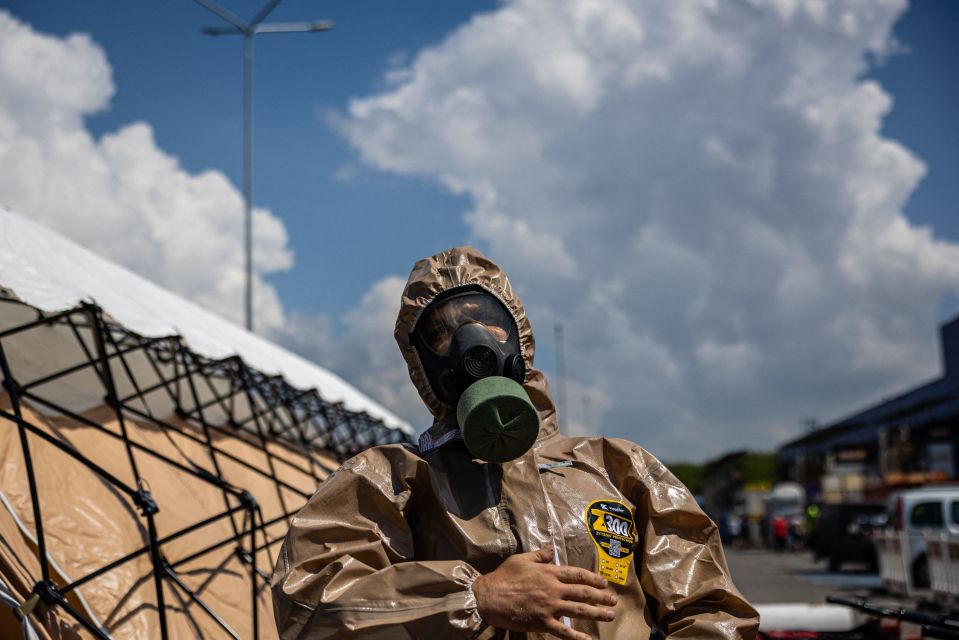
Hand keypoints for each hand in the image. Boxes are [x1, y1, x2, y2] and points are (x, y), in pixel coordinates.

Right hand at [472, 546, 616, 639]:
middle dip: (601, 596)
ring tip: (609, 615)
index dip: (593, 578)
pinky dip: (577, 637)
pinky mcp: (542, 622)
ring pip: (578, 610)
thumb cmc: (504, 576)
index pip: (577, 574)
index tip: (604, 582)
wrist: (489, 597)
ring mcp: (549, 607)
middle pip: (582, 592)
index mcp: (549, 572)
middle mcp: (553, 589)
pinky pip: (563, 631)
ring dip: (596, 613)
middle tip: (613, 600)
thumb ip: (540, 555)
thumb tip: (552, 549)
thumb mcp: (521, 559)